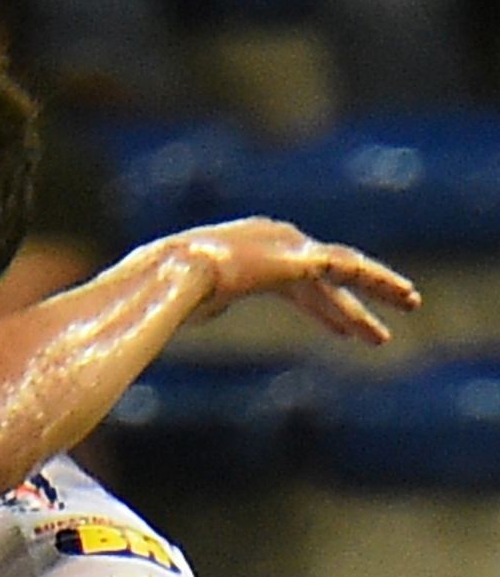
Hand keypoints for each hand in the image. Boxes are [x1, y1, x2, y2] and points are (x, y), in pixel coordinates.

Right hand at [168, 217, 419, 342]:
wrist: (172, 275)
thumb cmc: (165, 295)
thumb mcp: (185, 306)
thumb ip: (203, 307)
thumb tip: (197, 315)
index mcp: (246, 255)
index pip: (293, 284)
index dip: (320, 309)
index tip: (342, 330)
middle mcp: (273, 242)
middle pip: (322, 280)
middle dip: (348, 307)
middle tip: (372, 334)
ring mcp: (289, 246)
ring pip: (344, 271)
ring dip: (378, 290)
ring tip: (410, 305)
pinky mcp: (303, 258)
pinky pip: (351, 270)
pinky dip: (380, 282)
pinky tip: (404, 296)